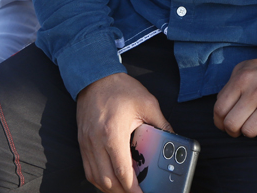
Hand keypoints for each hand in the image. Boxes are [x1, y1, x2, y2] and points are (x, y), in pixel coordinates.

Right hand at [75, 73, 171, 192]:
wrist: (95, 76)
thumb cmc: (119, 88)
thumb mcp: (147, 103)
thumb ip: (161, 123)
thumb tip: (173, 139)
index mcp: (113, 134)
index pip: (122, 172)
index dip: (133, 189)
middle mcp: (96, 142)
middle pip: (107, 180)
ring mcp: (87, 143)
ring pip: (95, 178)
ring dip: (110, 188)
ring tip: (125, 190)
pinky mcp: (82, 142)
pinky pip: (88, 169)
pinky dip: (99, 179)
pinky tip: (110, 180)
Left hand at [213, 57, 256, 142]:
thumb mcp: (248, 68)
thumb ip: (232, 84)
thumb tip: (222, 107)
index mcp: (243, 79)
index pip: (220, 109)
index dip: (219, 122)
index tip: (225, 124)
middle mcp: (256, 91)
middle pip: (232, 124)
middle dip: (233, 131)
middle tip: (239, 128)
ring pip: (249, 132)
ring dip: (251, 131)